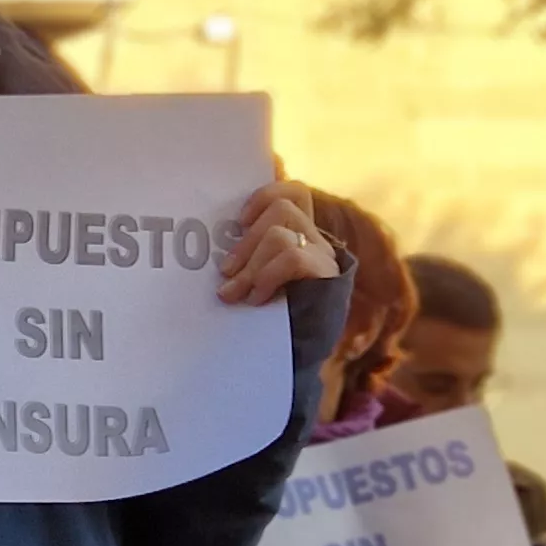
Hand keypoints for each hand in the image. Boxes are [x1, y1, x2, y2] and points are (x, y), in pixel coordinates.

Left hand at [219, 179, 339, 305]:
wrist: (299, 354)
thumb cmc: (269, 315)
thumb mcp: (254, 279)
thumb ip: (246, 259)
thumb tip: (216, 254)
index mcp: (299, 233)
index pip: (294, 192)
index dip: (267, 194)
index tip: (240, 218)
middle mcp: (316, 239)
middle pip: (281, 209)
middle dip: (245, 242)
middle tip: (225, 272)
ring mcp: (324, 256)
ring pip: (281, 235)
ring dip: (252, 264)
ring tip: (237, 292)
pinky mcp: (328, 277)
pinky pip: (292, 258)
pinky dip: (267, 277)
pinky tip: (258, 298)